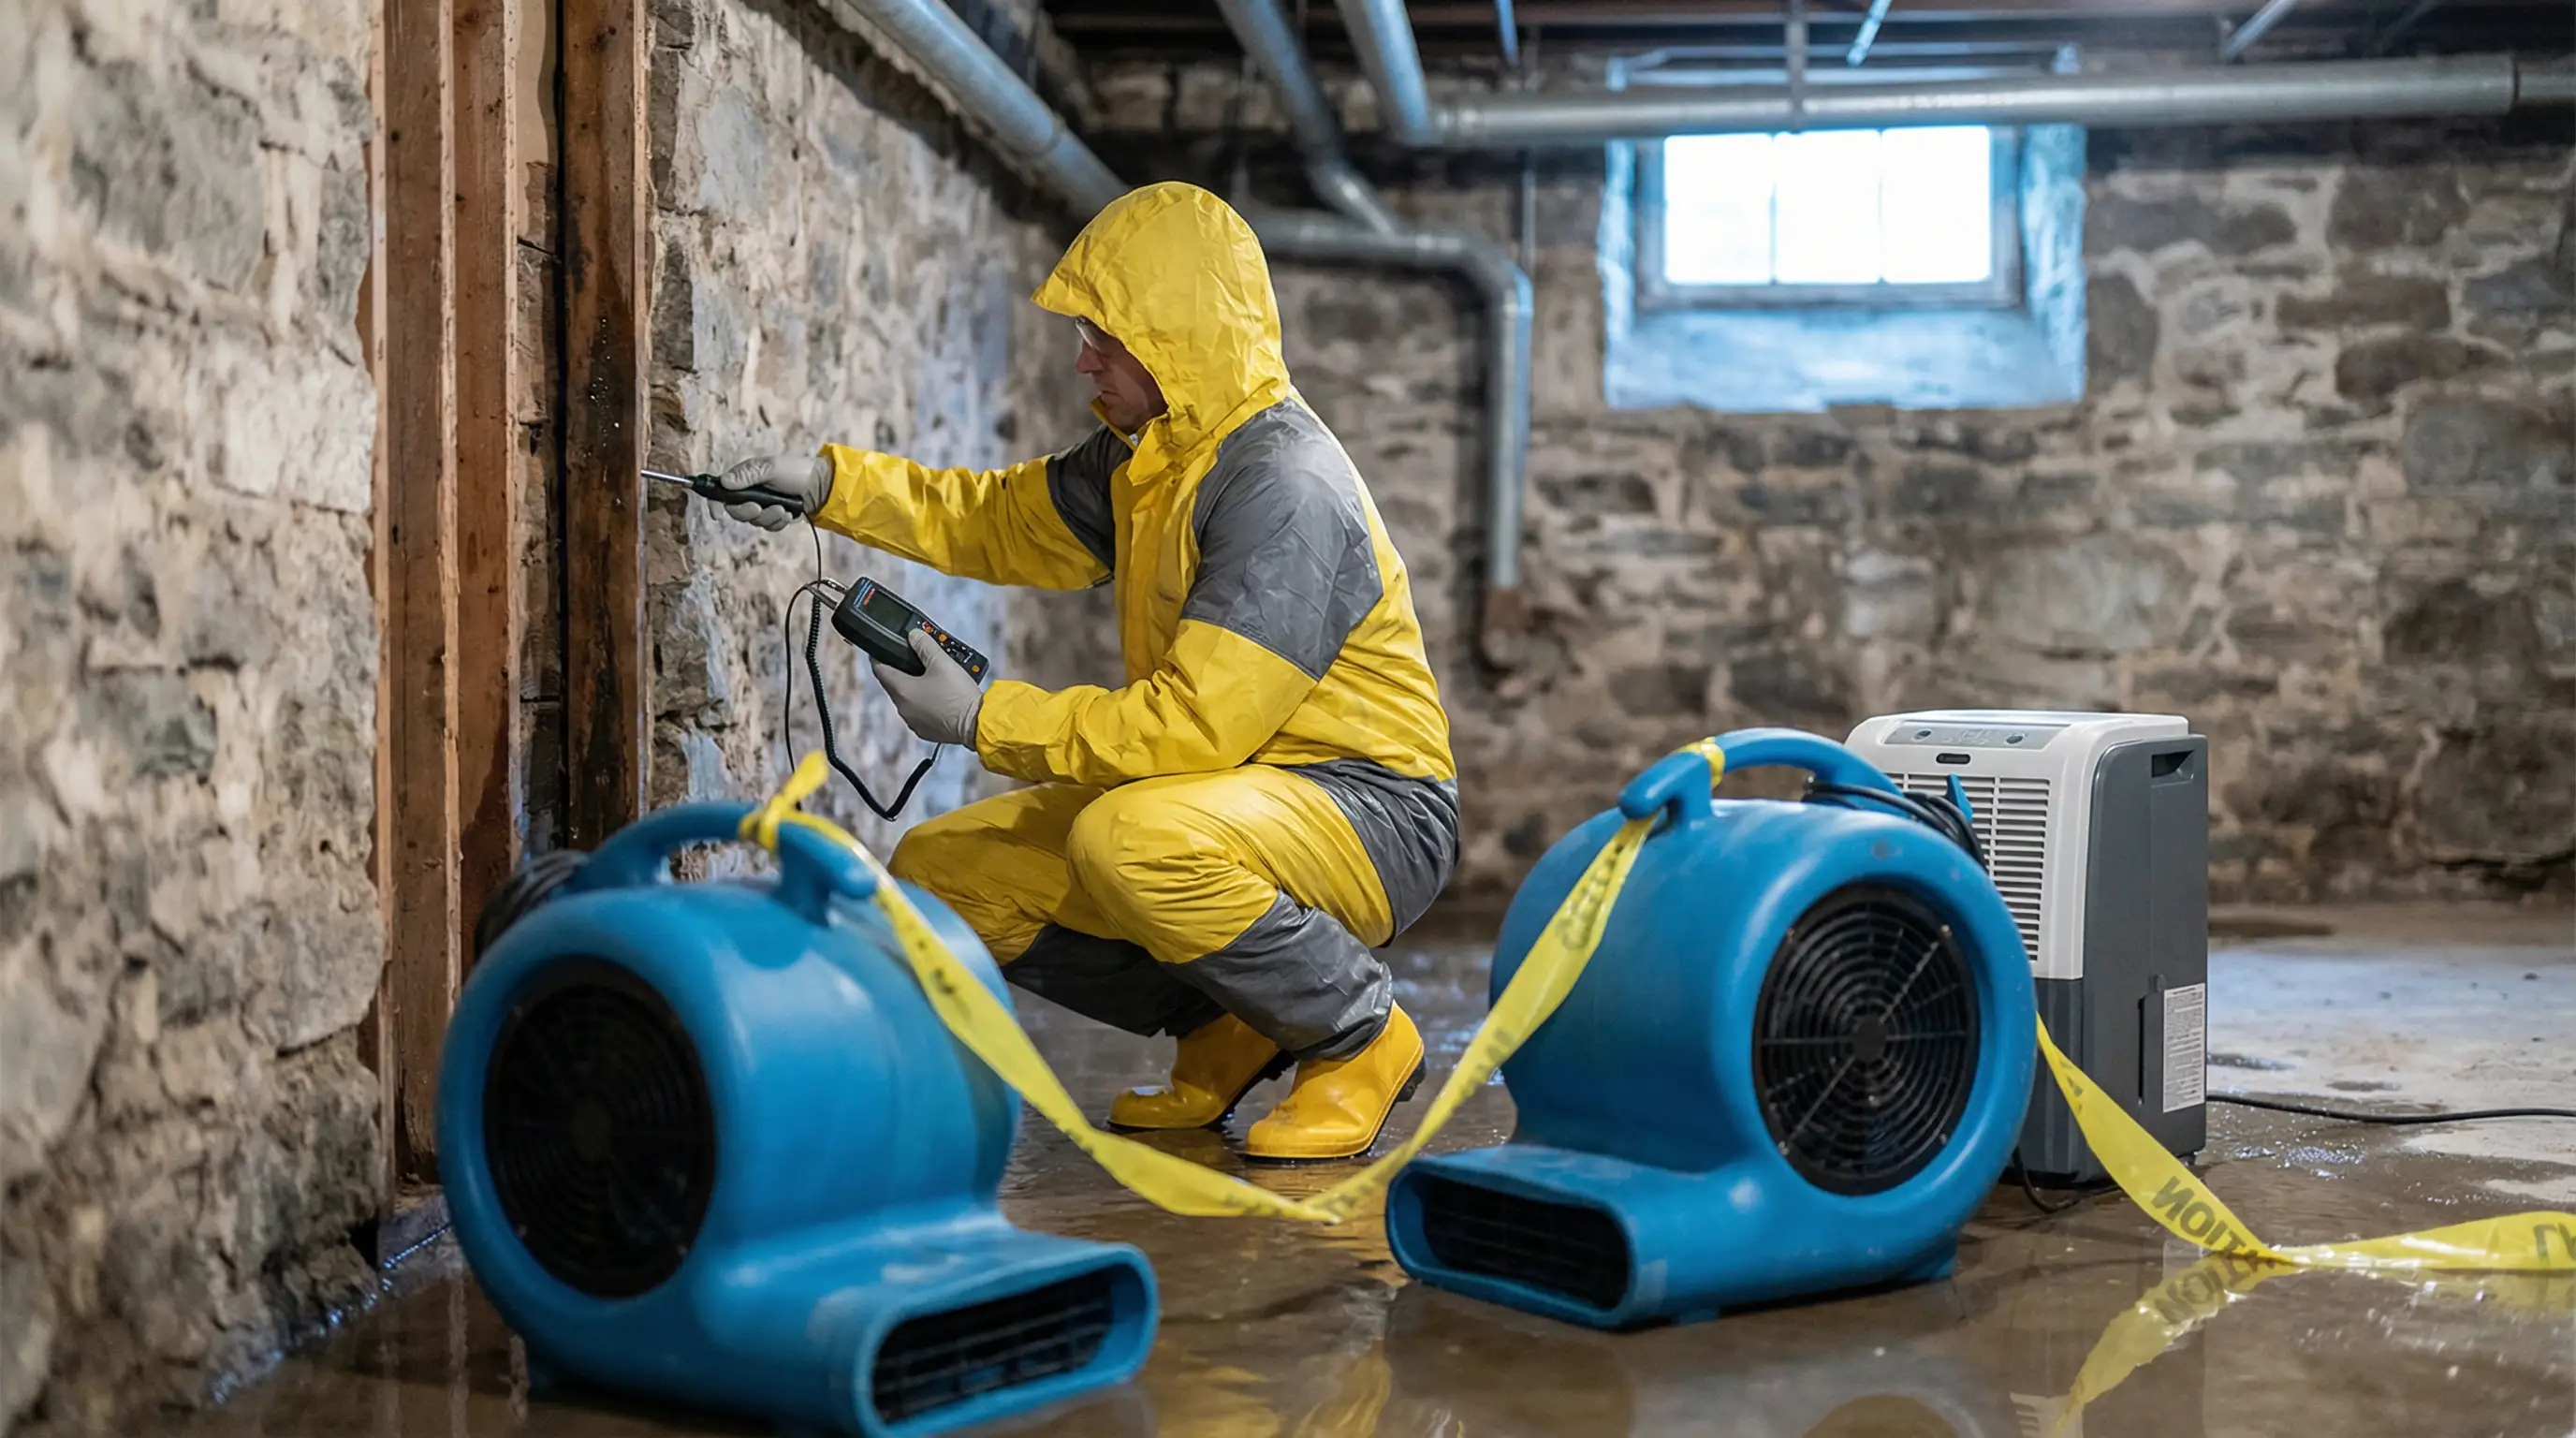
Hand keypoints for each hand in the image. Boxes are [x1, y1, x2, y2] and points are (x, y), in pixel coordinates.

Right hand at [714, 454, 833, 530]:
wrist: (822, 486)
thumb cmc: (796, 471)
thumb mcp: (771, 468)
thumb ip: (747, 475)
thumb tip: (724, 482)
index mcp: (744, 478)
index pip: (721, 492)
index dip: (715, 503)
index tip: (717, 514)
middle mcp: (750, 493)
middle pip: (735, 511)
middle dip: (747, 512)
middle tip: (759, 507)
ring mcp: (763, 506)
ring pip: (753, 521)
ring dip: (768, 517)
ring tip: (782, 509)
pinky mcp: (775, 517)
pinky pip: (769, 527)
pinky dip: (778, 522)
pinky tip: (788, 514)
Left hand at [872, 630, 984, 747]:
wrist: (977, 724)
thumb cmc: (958, 693)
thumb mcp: (942, 662)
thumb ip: (924, 645)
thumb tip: (913, 635)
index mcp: (902, 690)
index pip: (880, 670)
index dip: (879, 658)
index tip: (881, 651)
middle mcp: (903, 709)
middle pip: (894, 686)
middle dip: (901, 673)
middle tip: (913, 662)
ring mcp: (913, 723)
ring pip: (907, 701)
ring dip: (914, 690)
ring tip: (930, 680)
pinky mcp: (926, 732)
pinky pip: (919, 714)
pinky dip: (924, 705)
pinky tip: (938, 698)